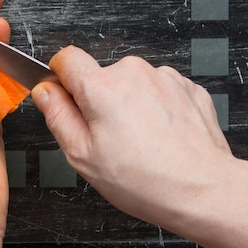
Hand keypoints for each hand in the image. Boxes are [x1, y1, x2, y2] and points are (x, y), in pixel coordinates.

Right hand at [32, 47, 247, 247]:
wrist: (204, 190)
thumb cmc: (144, 180)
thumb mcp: (82, 156)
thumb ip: (57, 115)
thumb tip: (44, 91)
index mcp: (101, 87)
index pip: (67, 58)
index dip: (61, 77)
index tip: (66, 96)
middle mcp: (133, 72)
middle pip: (102, 76)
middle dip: (100, 100)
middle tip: (110, 139)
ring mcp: (165, 77)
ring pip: (132, 84)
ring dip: (131, 105)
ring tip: (142, 142)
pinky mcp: (188, 87)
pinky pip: (160, 91)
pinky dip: (157, 109)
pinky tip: (162, 138)